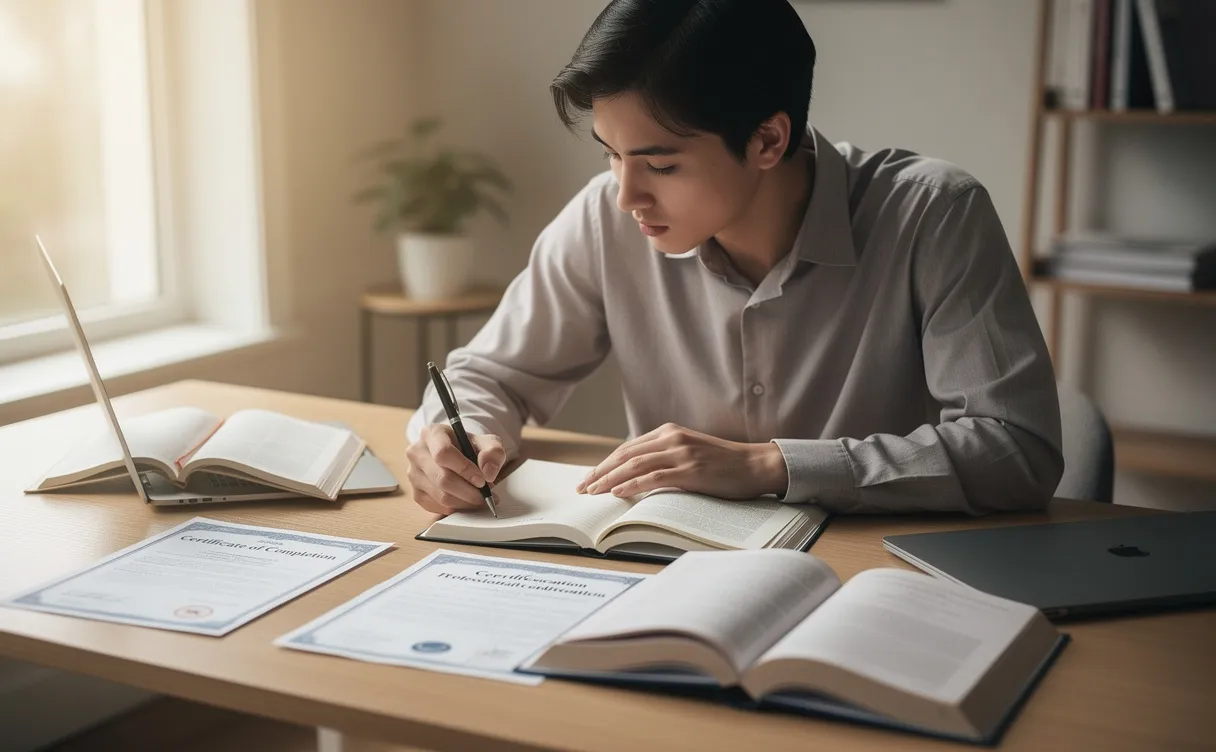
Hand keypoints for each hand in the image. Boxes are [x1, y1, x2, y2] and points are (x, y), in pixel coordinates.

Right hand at [406, 424, 505, 514]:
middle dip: (469, 491)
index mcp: (432, 434)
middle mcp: (417, 452)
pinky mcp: (416, 493)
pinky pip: (437, 507)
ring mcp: (413, 474)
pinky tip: (467, 501)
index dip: (465, 469)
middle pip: (442, 478)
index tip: (482, 480)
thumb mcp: (487, 442)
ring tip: (480, 497)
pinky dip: (457, 508)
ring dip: (465, 501)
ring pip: (441, 496)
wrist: (458, 454)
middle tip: (486, 494)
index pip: (443, 453)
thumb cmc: (470, 447)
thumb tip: (488, 473)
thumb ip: (493, 452)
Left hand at [575, 423, 787, 499]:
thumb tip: (636, 476)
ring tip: (592, 492)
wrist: (756, 465)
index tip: (588, 477)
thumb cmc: (724, 464)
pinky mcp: (691, 470)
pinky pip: (654, 477)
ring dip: (609, 479)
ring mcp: (681, 453)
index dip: (604, 463)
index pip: (627, 448)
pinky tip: (617, 493)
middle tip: (582, 487)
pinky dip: (632, 485)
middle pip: (625, 454)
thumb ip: (665, 457)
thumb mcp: (690, 452)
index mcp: (669, 432)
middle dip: (599, 471)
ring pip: (635, 465)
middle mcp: (672, 438)